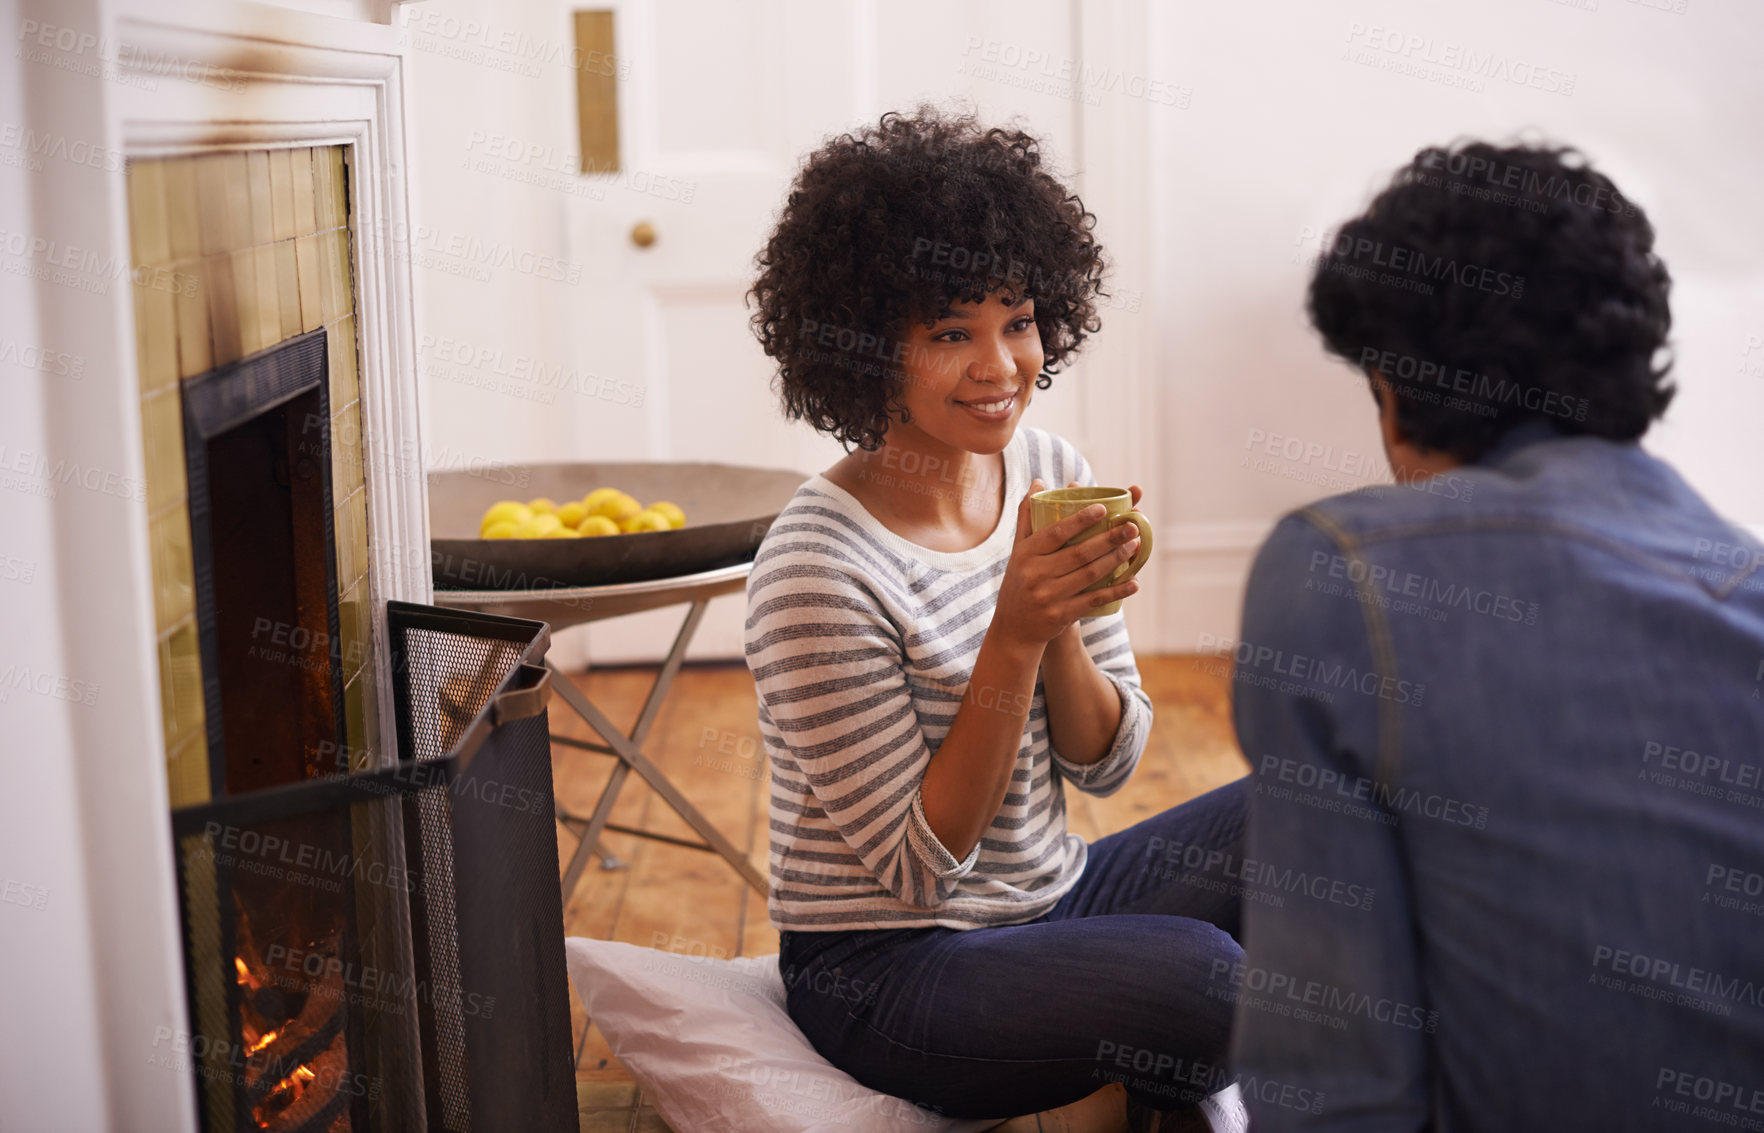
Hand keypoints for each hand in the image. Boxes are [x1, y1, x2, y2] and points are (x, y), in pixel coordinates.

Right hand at [991, 478, 1143, 650]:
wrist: (1014, 628)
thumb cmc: (1020, 581)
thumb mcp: (1019, 550)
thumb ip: (1027, 516)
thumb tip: (1038, 482)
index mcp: (1026, 553)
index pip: (1056, 533)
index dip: (1080, 520)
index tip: (1104, 509)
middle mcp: (1035, 574)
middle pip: (1079, 553)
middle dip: (1109, 538)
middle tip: (1133, 526)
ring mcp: (1048, 596)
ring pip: (1089, 575)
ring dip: (1116, 560)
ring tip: (1136, 546)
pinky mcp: (1061, 616)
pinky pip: (1093, 601)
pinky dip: (1115, 592)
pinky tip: (1134, 582)